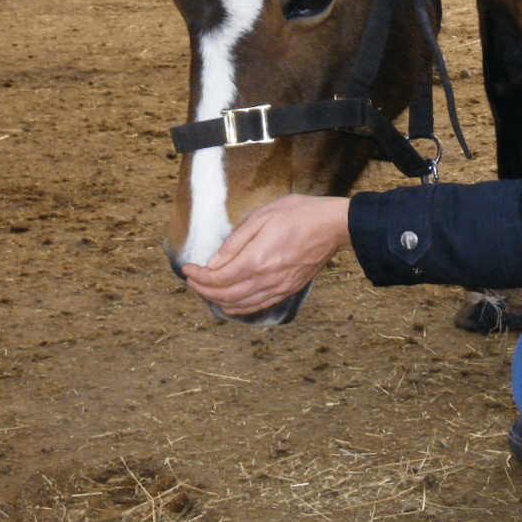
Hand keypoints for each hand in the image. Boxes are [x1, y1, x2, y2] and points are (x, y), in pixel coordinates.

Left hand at [182, 195, 350, 315]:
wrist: (334, 226)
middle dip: (203, 290)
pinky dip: (239, 308)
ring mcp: (279, 287)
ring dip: (218, 300)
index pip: (218, 278)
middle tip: (191, 280)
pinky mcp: (288, 289)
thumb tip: (213, 262)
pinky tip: (230, 304)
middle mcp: (266, 279)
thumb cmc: (300, 214)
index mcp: (257, 260)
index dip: (198, 276)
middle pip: (225, 295)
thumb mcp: (263, 217)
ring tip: (205, 290)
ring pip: (240, 304)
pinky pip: (258, 306)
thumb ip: (236, 242)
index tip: (187, 269)